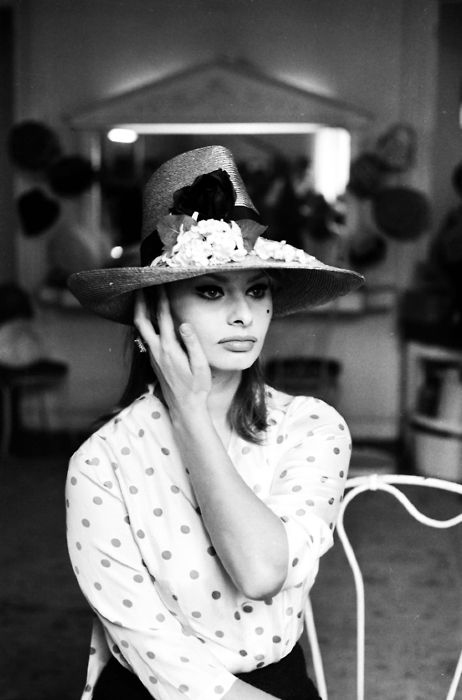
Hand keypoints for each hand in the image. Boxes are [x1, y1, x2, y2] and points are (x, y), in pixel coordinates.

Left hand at [134, 288, 211, 413]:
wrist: (185, 407)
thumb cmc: (197, 387)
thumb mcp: (200, 366)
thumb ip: (192, 344)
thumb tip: (184, 324)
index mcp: (169, 349)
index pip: (163, 318)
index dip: (160, 299)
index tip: (159, 284)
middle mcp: (157, 351)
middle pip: (142, 321)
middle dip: (140, 302)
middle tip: (139, 286)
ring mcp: (153, 356)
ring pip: (141, 329)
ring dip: (141, 311)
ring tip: (142, 297)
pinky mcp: (154, 361)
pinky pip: (146, 337)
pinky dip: (145, 323)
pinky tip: (149, 318)